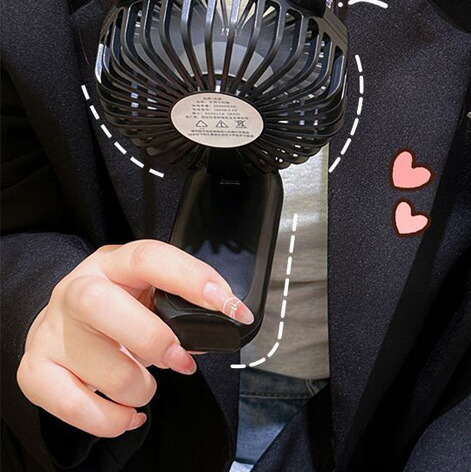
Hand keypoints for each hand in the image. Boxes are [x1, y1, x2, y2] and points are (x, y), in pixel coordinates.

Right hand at [17, 239, 252, 436]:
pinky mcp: (34, 370)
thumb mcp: (149, 295)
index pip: (149, 258)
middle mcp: (76, 289)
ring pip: (98, 367)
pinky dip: (109, 419)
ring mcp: (51, 330)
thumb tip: (210, 334)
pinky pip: (73, 405)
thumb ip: (178, 310)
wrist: (65, 322)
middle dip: (153, 340)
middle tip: (180, 361)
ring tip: (146, 386)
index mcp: (113, 263)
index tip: (228, 306)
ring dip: (139, 388)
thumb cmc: (119, 308)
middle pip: (102, 305)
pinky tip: (126, 413)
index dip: (192, 279)